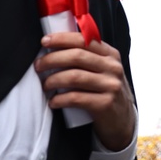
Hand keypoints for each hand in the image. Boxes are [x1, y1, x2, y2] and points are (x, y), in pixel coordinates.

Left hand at [38, 31, 135, 151]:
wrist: (122, 120)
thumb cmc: (106, 92)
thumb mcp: (104, 70)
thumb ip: (88, 58)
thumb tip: (55, 48)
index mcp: (110, 55)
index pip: (84, 40)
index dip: (62, 39)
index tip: (44, 42)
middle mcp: (113, 68)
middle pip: (77, 56)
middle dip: (52, 59)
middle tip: (39, 66)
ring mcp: (110, 86)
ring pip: (74, 76)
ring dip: (53, 80)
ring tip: (45, 85)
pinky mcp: (105, 104)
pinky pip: (76, 98)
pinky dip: (60, 99)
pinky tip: (53, 102)